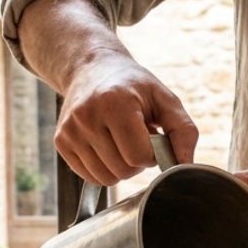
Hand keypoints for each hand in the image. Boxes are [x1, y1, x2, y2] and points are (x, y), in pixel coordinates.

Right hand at [56, 52, 198, 185]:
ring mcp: (70, 130)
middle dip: (137, 161)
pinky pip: (90, 177)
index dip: (152, 153)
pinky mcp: (61, 142)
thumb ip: (183, 131)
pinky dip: (104, 169)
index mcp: (114, 103)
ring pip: (105, 179)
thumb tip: (186, 165)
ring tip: (121, 141)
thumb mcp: (164, 98)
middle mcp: (87, 116)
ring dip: (121, 168)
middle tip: (137, 138)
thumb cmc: (133, 86)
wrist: (92, 68)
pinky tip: (107, 146)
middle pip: (122, 170)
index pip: (139, 156)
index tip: (150, 136)